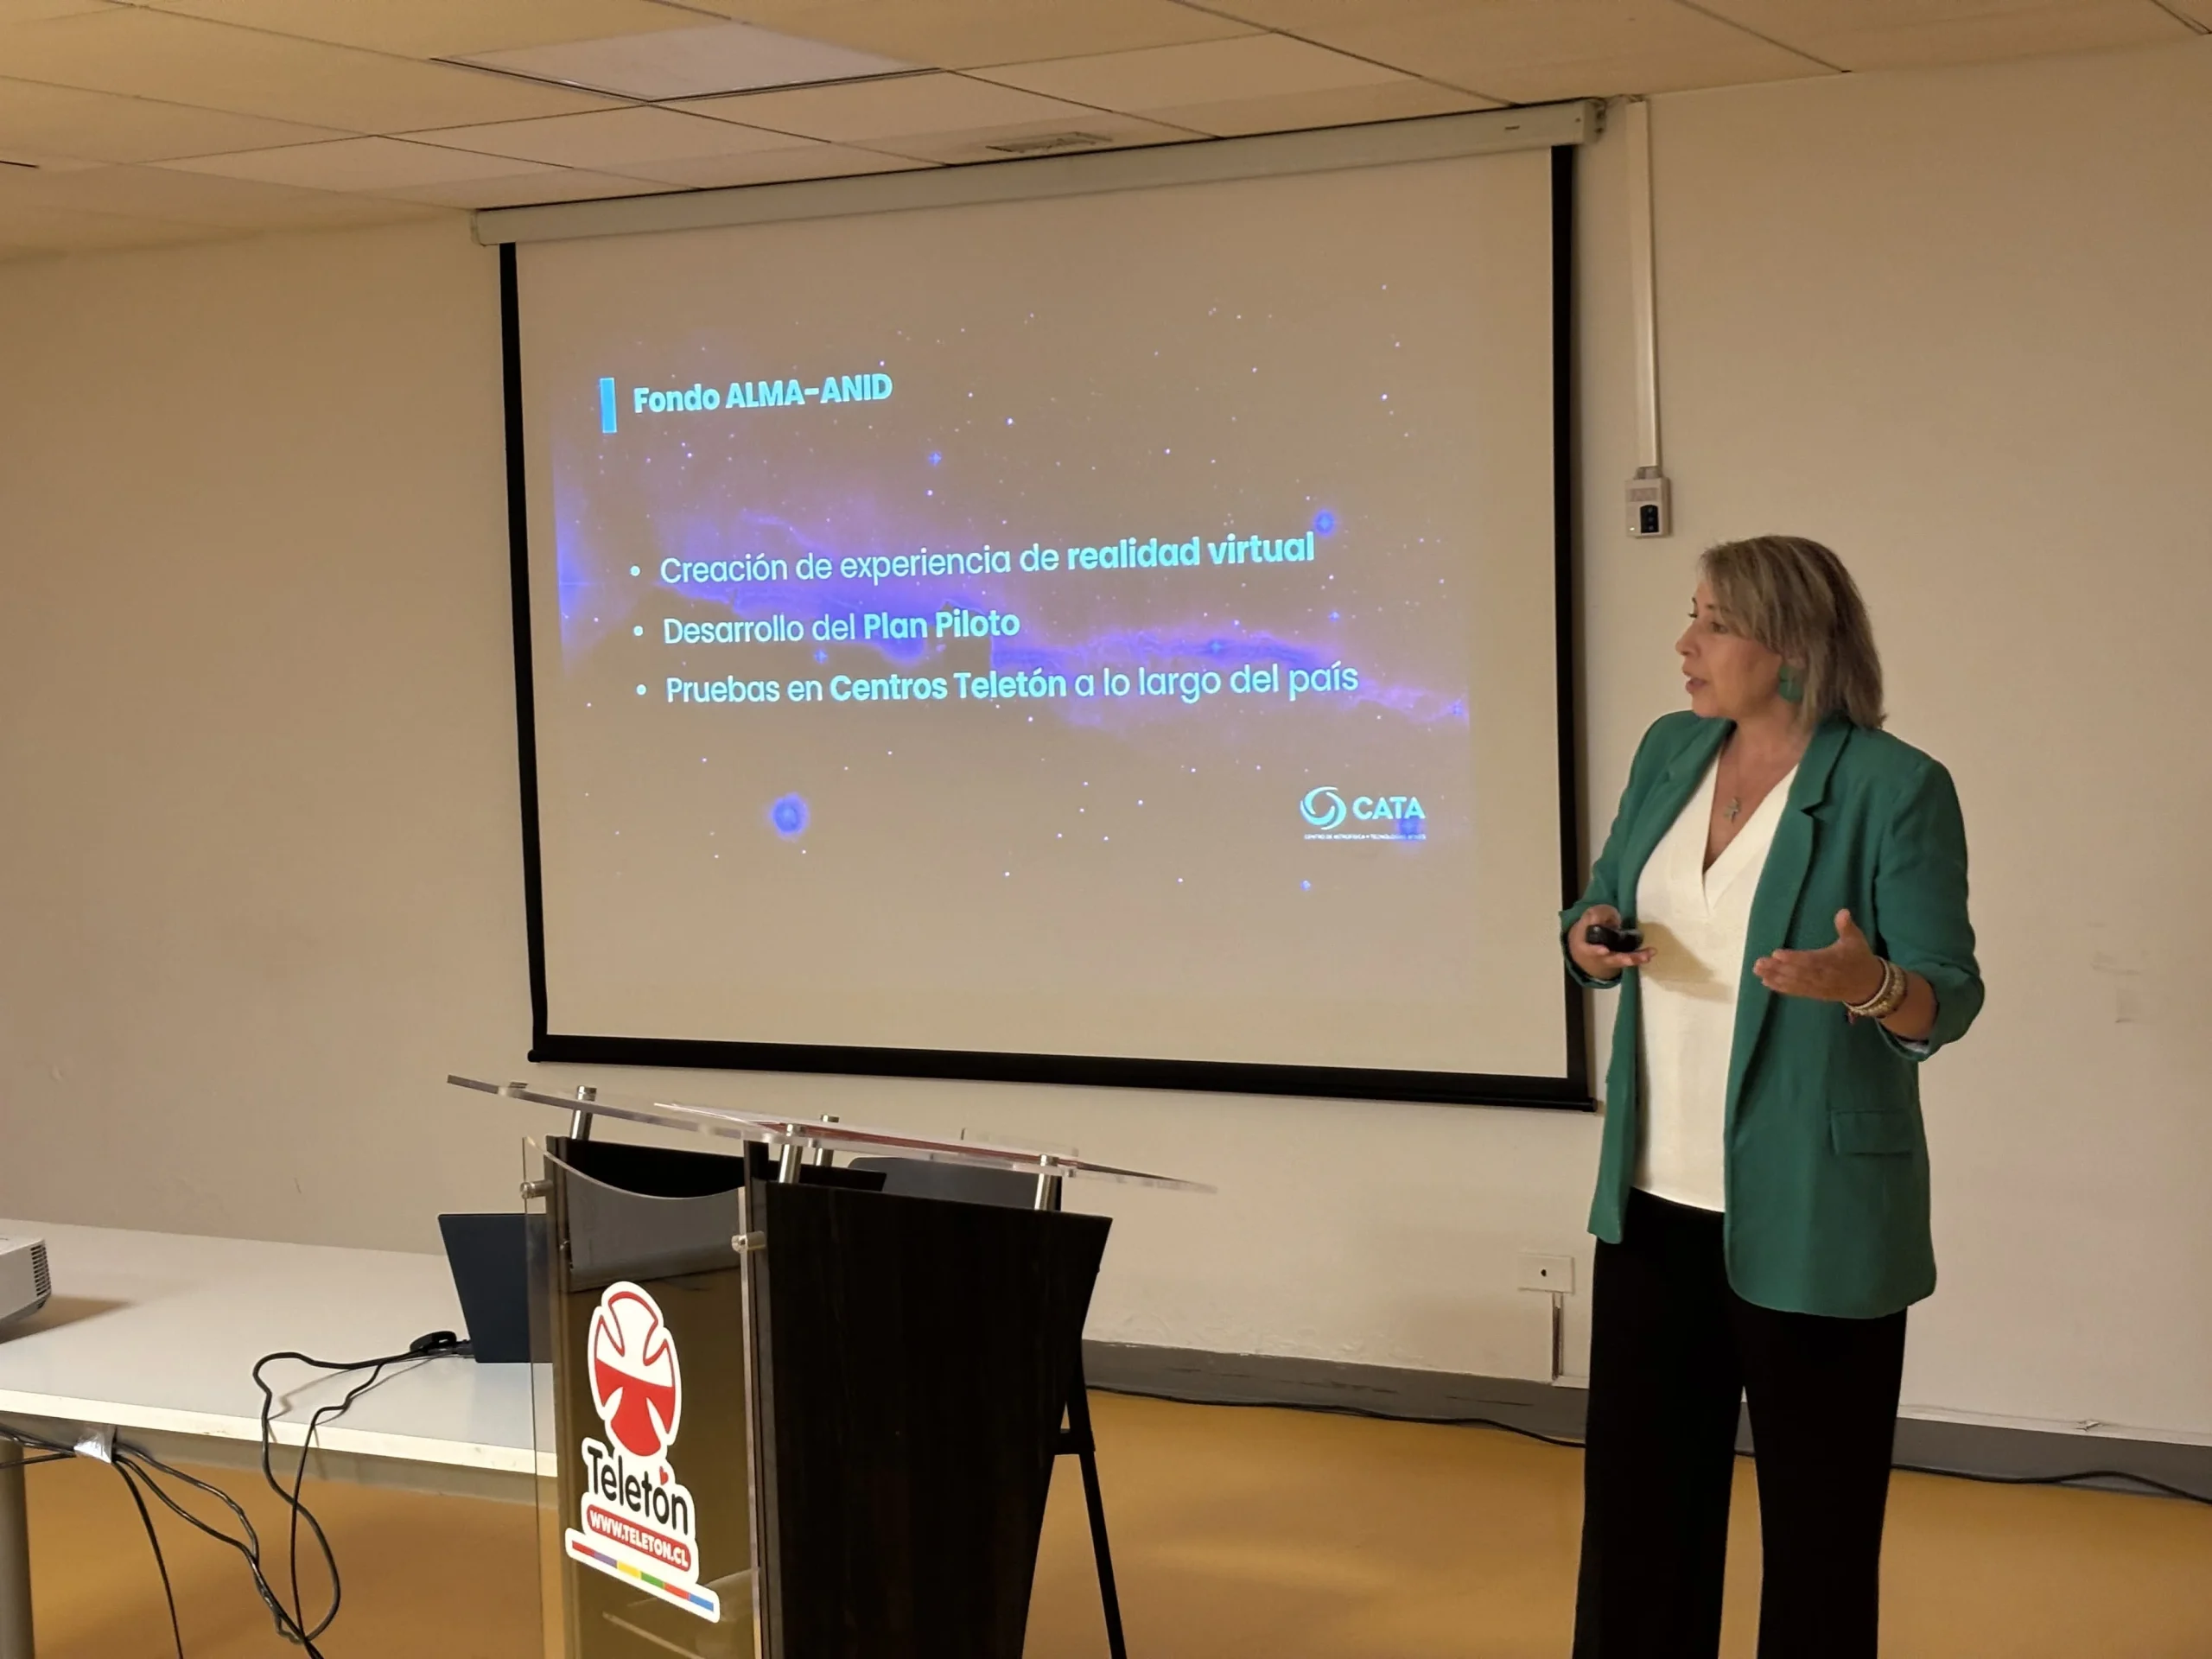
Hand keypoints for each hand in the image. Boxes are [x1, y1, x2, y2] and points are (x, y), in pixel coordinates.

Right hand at [1568, 904, 1655, 981]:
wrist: (1586, 946)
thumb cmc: (1588, 929)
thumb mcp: (1588, 918)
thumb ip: (1594, 915)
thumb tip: (1597, 919)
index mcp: (1584, 947)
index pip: (1589, 950)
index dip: (1596, 951)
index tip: (1605, 950)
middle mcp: (1598, 958)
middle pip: (1611, 960)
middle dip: (1622, 959)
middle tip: (1631, 959)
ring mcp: (1611, 960)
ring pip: (1623, 961)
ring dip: (1635, 958)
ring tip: (1648, 955)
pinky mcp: (1620, 959)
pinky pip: (1630, 959)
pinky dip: (1640, 956)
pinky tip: (1651, 951)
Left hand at [1753, 909, 1886, 1004]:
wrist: (1869, 986)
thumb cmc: (1859, 958)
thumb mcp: (1856, 940)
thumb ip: (1847, 926)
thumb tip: (1843, 911)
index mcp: (1832, 960)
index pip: (1811, 960)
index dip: (1793, 958)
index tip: (1777, 953)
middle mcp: (1823, 975)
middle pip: (1797, 973)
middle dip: (1777, 969)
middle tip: (1759, 963)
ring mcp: (1818, 986)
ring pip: (1794, 983)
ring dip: (1775, 978)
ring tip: (1758, 971)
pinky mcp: (1815, 993)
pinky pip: (1797, 991)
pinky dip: (1782, 988)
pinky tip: (1766, 982)